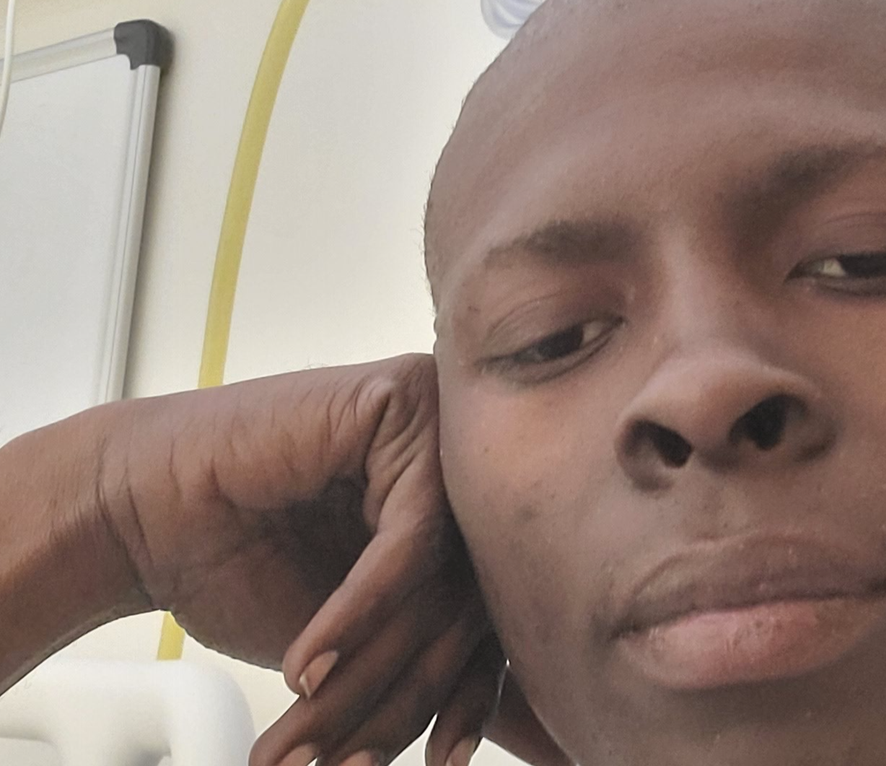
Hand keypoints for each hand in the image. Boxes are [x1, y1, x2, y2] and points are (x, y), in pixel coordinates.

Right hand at [92, 356, 467, 761]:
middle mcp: (463, 468)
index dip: (463, 703)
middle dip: (399, 698)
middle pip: (463, 602)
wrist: (140, 513)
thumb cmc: (241, 566)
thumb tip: (497, 733)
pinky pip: (409, 536)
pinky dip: (357, 613)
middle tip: (347, 764)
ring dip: (369, 670)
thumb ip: (420, 661)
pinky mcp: (400, 402)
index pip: (487, 620)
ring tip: (312, 734)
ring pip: (440, 579)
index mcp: (462, 519)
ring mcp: (438, 427)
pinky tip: (304, 667)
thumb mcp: (353, 640)